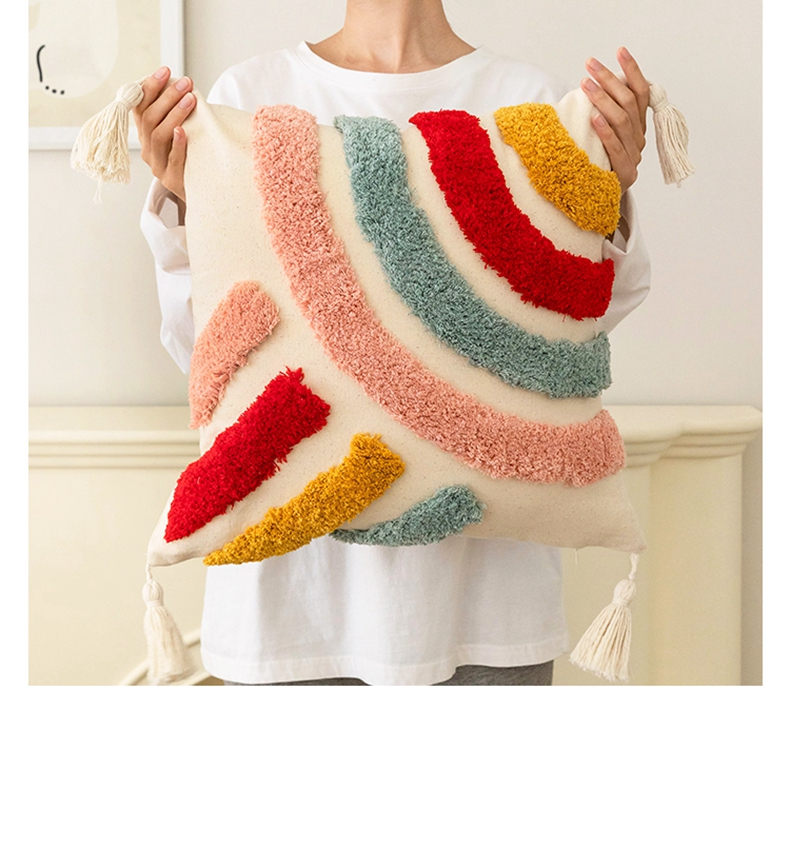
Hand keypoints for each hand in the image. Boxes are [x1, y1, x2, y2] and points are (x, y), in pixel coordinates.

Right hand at [132, 66, 195, 203]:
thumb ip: (175, 114)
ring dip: (174, 114)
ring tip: (190, 99)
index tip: (165, 70)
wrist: (201, 193)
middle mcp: (148, 150)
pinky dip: (177, 143)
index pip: (140, 107)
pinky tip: (183, 130)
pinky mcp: (172, 181)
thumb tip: (179, 82)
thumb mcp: (181, 133)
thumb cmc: (193, 157)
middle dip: (167, 97)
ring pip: (158, 136)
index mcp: (146, 136)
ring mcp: (158, 166)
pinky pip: (172, 159)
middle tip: (186, 83)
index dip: (150, 87)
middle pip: (149, 119)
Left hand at [581, 47, 648, 190]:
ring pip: (622, 121)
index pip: (640, 93)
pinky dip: (604, 131)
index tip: (620, 51)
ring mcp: (634, 157)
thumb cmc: (595, 165)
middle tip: (590, 65)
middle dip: (609, 80)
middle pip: (629, 103)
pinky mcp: (624, 174)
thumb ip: (604, 115)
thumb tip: (593, 85)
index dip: (632, 71)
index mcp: (637, 128)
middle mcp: (639, 140)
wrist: (599, 204)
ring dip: (603, 99)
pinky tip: (593, 117)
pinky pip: (616, 148)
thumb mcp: (600, 137)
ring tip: (585, 84)